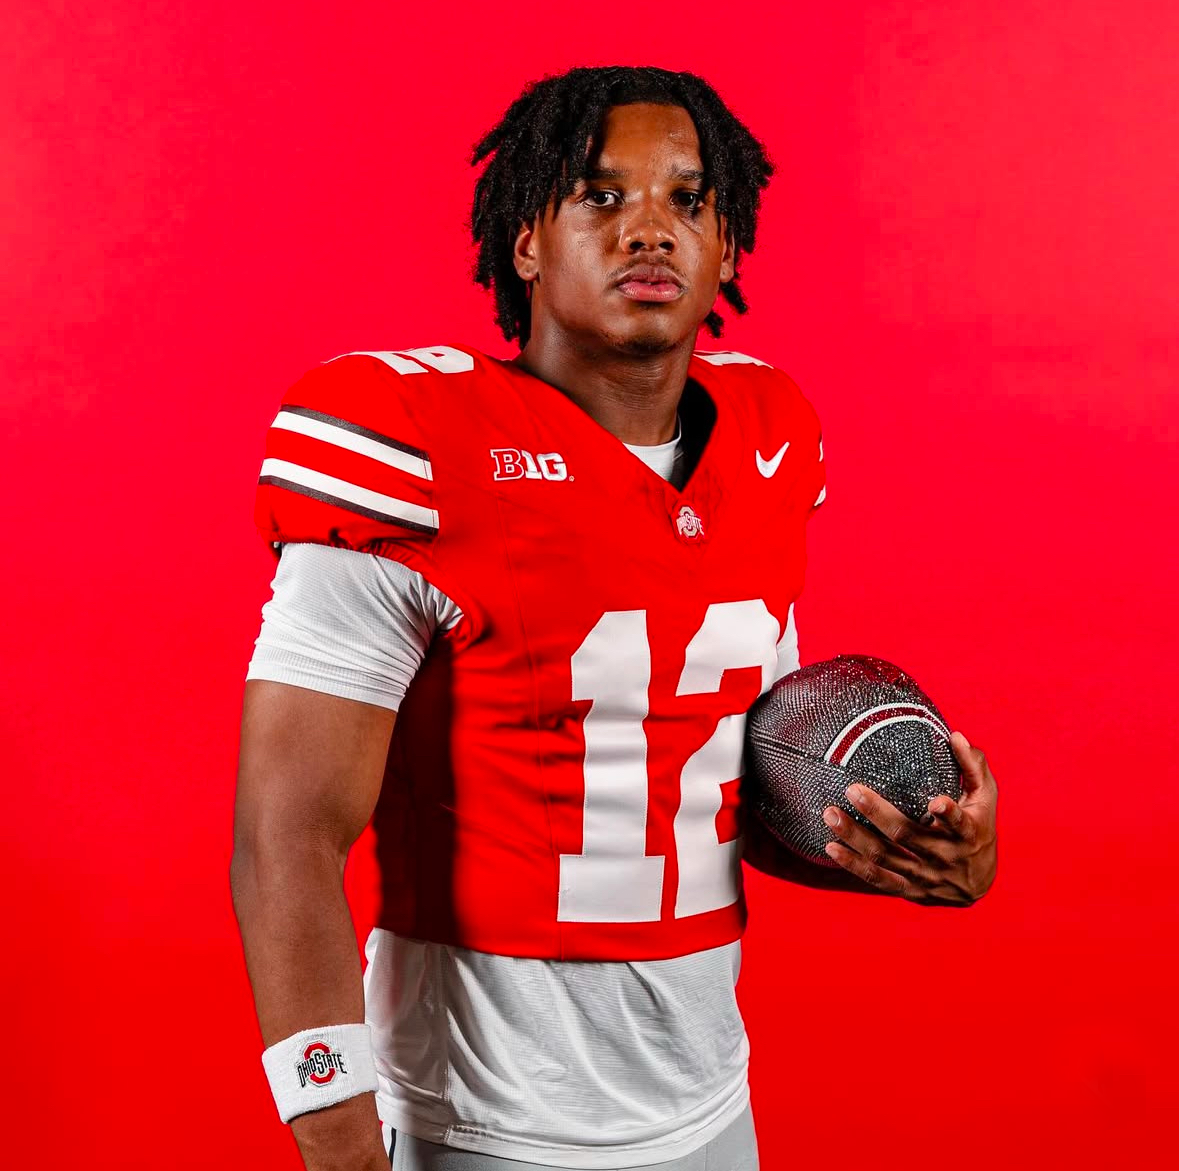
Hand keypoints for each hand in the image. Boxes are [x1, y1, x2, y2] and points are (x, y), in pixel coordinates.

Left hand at [821, 731, 997, 905]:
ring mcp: (925, 876)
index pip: (959, 824)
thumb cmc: (979, 830)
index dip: (949, 814)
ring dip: (855, 836)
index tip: (936, 802)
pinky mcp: (908, 890)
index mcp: (968, 834)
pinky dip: (853, 865)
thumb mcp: (985, 800)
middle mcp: (945, 857)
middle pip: (907, 836)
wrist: (978, 888)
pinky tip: (831, 848)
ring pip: (886, 857)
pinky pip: (877, 879)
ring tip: (830, 815)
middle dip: (878, 813)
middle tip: (852, 790)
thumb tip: (955, 735)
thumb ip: (973, 767)